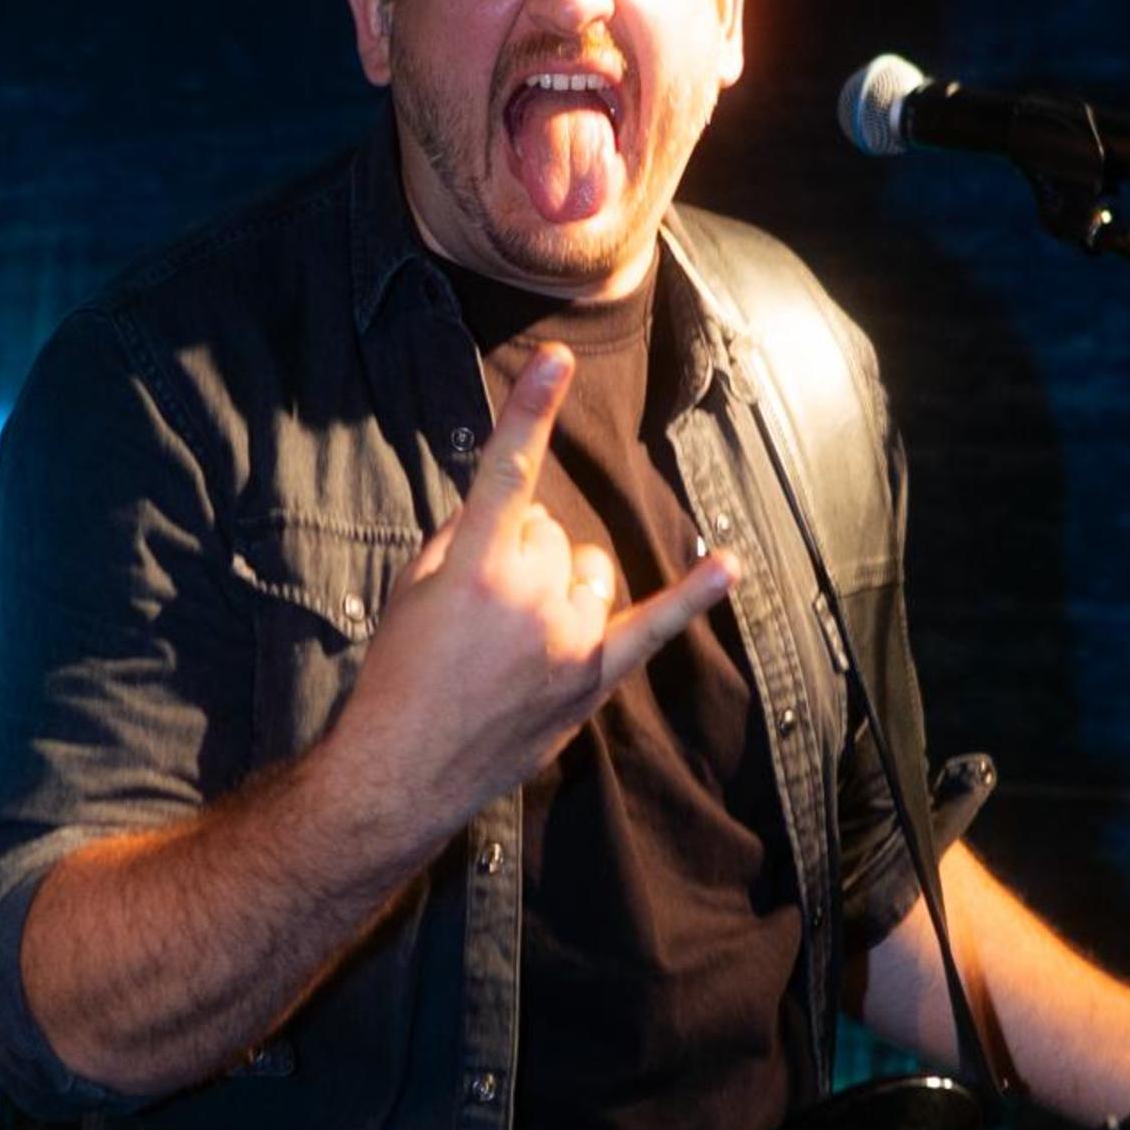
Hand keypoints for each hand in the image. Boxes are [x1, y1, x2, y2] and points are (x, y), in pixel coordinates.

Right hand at [342, 343, 739, 827]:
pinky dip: (691, 596)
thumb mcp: (410, 591)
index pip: (507, 473)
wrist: (405, 769)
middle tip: (479, 604)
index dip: (530, 411)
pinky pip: (653, 627)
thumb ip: (458, 537)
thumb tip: (498, 511)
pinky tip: (728, 567)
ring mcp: (570, 638)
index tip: (555, 361)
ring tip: (518, 626)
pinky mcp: (594, 677)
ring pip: (588, 565)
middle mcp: (529, 596)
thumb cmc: (401, 676)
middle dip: (519, 548)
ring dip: (560, 578)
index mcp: (474, 566)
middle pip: (550, 527)